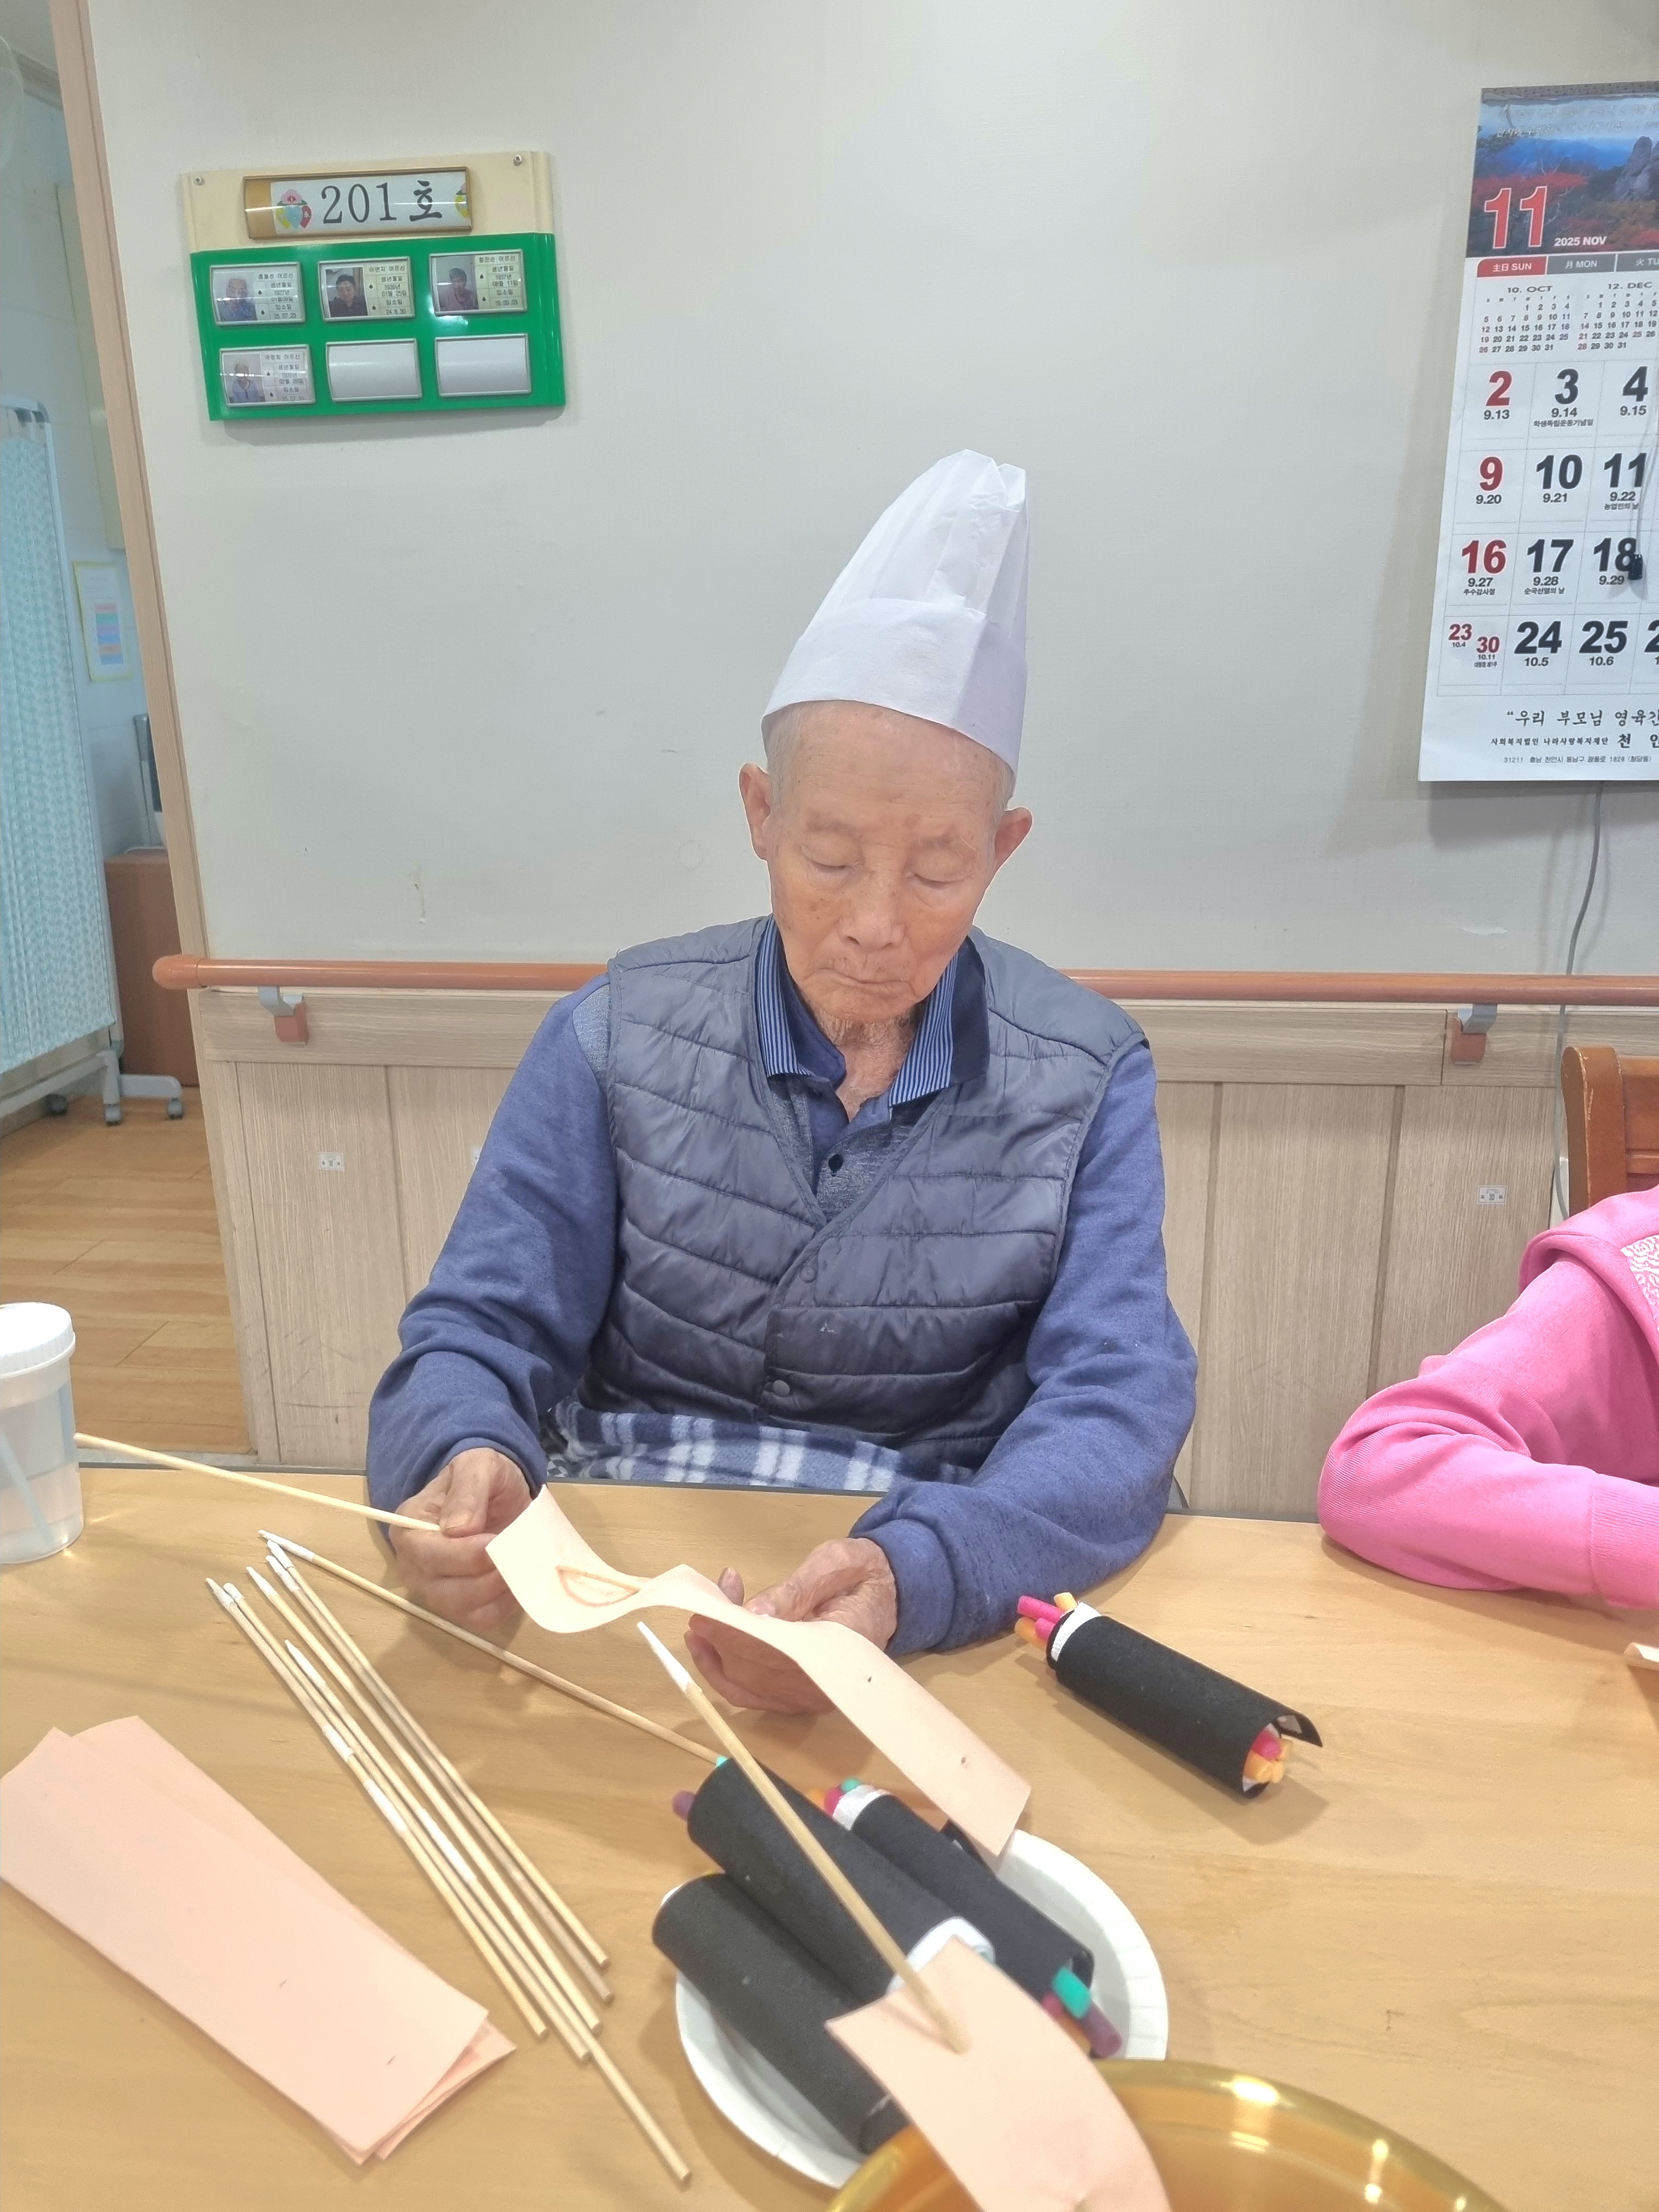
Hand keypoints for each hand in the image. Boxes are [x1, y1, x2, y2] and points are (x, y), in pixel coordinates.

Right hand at [386, 1449, 531, 1632]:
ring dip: (499, 1591)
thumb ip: (467, 1491)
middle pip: (446, 1592)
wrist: (495, 1490)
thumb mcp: (477, 1466)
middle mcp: (414, 1567)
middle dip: (488, 1576)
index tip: (498, 1539)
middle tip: (517, 1552)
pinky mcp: (460, 1605)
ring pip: (465, 1610)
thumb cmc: (481, 1476)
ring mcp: (435, 1590)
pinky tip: (518, 1579)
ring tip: (520, 1563)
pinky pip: (482, 1619)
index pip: (428, 1557)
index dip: (466, 1555)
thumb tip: (458, 1529)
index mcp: (408, 1530)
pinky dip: (505, 1604)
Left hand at [685, 1536, 898, 1712]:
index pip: (779, 1653)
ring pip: (746, 1686)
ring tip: (702, 1618)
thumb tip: (754, 1614)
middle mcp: (825, 1684)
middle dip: (721, 1640)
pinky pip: (750, 1693)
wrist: (886, 1595)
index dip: (736, 1637)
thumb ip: (797, 1589)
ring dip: (715, 1654)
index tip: (707, 1614)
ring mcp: (809, 1697)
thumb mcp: (834, 1564)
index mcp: (843, 1647)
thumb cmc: (861, 1574)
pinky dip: (723, 1670)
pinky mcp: (796, 1697)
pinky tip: (708, 1642)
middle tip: (702, 1605)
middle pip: (756, 1673)